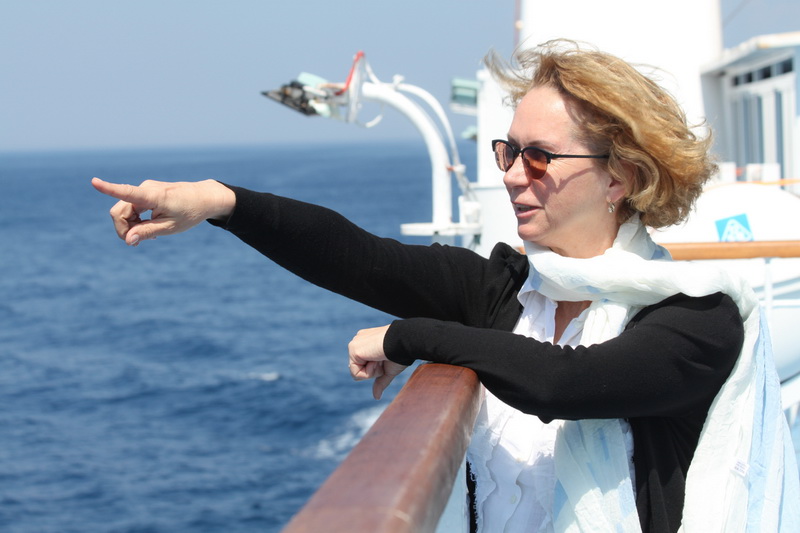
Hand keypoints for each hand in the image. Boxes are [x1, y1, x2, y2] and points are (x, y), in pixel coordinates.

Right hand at [91, 177, 235, 244]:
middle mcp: (146, 188)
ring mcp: (146, 189)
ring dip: (131, 226)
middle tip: (137, 243)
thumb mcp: (170, 228)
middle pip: (119, 211)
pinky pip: (132, 207)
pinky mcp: (147, 192)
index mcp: (154, 196)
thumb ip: (147, 232)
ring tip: (148, 236)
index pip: (127, 192)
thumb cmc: (190, 212)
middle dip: (123, 229)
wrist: (204, 198)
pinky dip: (136, 220)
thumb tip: (128, 240)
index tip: (94, 181)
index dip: (108, 189)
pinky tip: (149, 228)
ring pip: (124, 210)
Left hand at [348, 325, 407, 399]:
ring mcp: (355, 344)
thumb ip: (380, 382)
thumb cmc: (400, 353)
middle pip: (358, 369)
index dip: (376, 369)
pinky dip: (369, 372)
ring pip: (356, 372)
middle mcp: (358, 341)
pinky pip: (356, 374)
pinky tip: (376, 359)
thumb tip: (376, 397)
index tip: (385, 358)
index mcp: (366, 342)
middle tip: (383, 359)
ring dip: (372, 371)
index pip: (362, 365)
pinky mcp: (353, 350)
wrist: (404, 342)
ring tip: (380, 358)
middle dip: (373, 370)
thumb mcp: (388, 370)